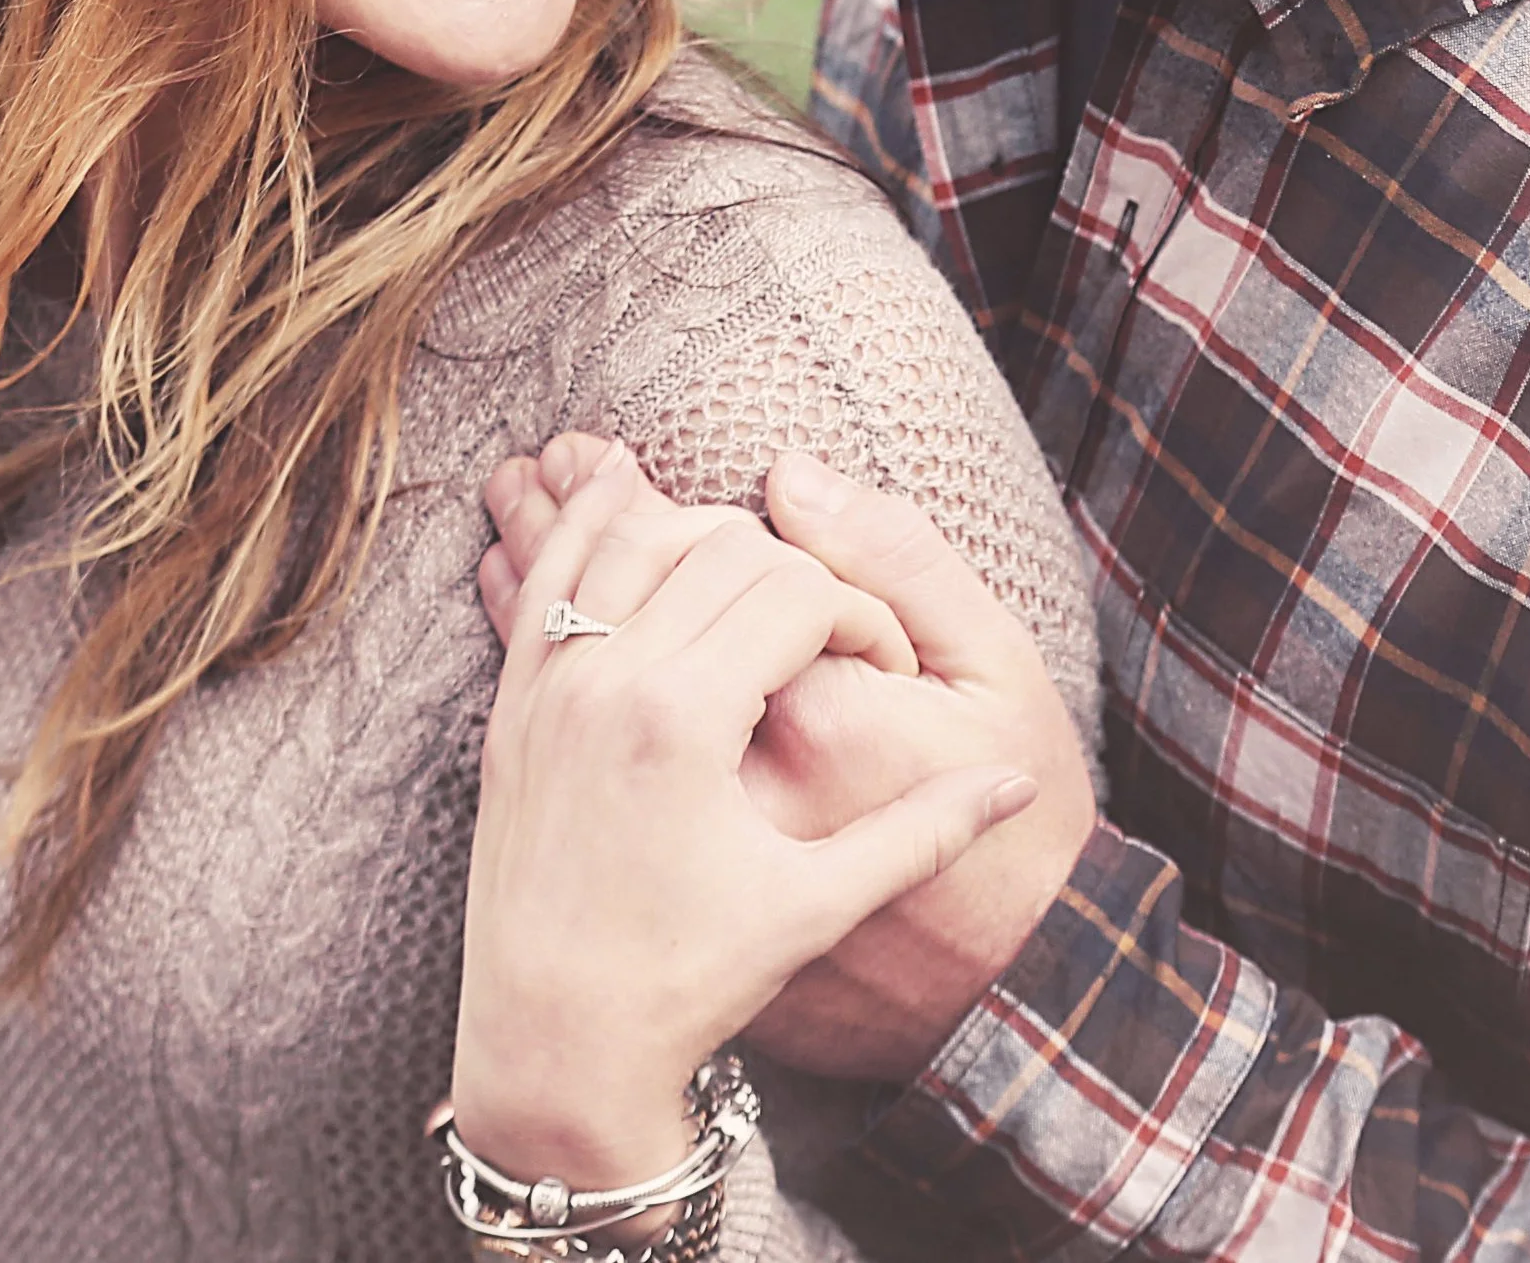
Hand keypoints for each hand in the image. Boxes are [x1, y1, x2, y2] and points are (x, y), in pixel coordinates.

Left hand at [454, 441, 1033, 1192]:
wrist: (554, 1047)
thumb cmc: (689, 982)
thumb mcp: (817, 907)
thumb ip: (923, 833)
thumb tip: (1016, 788)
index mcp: (686, 718)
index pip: (793, 592)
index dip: (858, 614)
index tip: (880, 664)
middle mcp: (608, 680)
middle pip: (717, 550)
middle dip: (791, 568)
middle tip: (827, 625)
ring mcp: (550, 686)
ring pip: (627, 539)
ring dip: (690, 524)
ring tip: (744, 542)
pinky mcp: (513, 704)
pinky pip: (544, 577)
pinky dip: (577, 524)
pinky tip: (602, 482)